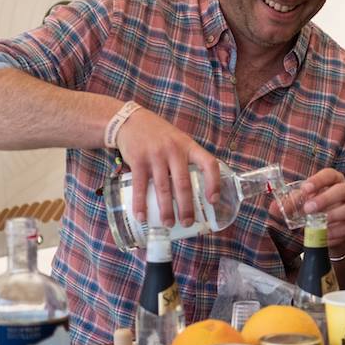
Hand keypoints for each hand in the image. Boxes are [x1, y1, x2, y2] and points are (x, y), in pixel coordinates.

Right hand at [114, 107, 220, 228]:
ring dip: (166, 209)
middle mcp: (174, 150)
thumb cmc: (159, 135)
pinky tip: (142, 216)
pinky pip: (141, 186)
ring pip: (163, 188)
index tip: (212, 200)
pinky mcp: (138, 160)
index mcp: (188, 146)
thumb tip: (196, 190)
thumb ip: (186, 159)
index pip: (208, 163)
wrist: (131, 121)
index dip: (213, 182)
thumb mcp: (178, 140)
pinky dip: (141, 204)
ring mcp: (155, 155)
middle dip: (186, 206)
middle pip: (183, 183)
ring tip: (168, 223)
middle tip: (188, 222)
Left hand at [268, 168, 344, 248]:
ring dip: (332, 216)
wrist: (329, 232)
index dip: (318, 180)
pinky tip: (324, 236)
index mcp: (333, 182)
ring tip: (316, 224)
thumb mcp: (301, 204)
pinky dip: (335, 232)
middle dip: (325, 199)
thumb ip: (289, 204)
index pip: (329, 174)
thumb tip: (274, 207)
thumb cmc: (315, 211)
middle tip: (307, 209)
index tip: (305, 188)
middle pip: (342, 190)